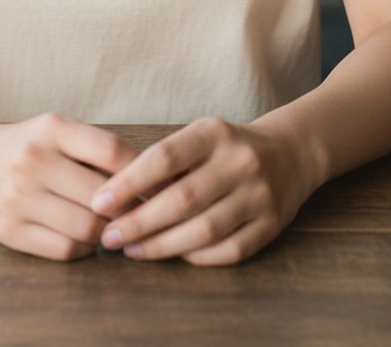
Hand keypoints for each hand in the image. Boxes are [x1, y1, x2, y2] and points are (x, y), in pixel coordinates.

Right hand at [0, 111, 138, 260]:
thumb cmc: (26, 145)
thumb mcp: (56, 130)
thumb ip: (96, 149)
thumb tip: (153, 179)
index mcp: (52, 128)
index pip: (112, 151)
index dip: (145, 173)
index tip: (161, 185)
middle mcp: (33, 159)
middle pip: (104, 197)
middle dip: (129, 209)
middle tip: (141, 214)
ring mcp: (19, 197)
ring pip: (87, 228)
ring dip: (107, 233)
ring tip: (111, 226)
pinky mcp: (9, 230)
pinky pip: (64, 250)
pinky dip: (84, 249)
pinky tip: (85, 239)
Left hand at [90, 117, 315, 265]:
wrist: (291, 152)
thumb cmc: (227, 147)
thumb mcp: (201, 136)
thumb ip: (166, 161)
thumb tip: (115, 194)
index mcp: (215, 133)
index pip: (164, 157)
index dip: (129, 182)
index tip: (100, 202)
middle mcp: (240, 162)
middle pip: (182, 199)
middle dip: (139, 222)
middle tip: (108, 237)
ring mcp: (259, 195)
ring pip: (204, 229)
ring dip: (163, 245)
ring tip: (132, 251)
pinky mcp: (271, 225)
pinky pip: (229, 250)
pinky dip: (197, 257)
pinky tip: (173, 257)